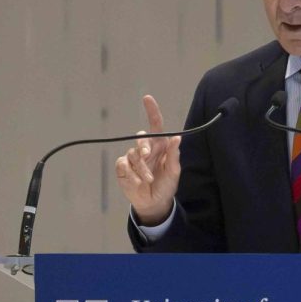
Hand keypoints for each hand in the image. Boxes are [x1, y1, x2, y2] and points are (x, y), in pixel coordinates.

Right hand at [115, 95, 180, 225]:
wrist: (154, 203)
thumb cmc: (166, 185)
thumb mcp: (174, 171)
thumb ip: (174, 155)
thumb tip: (177, 137)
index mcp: (160, 147)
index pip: (156, 125)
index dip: (152, 111)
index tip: (147, 99)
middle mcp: (146, 149)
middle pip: (141, 138)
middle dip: (143, 146)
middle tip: (147, 156)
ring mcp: (133, 158)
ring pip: (132, 154)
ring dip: (141, 167)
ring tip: (147, 179)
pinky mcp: (123, 167)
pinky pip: (123, 164)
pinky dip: (131, 173)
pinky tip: (137, 181)